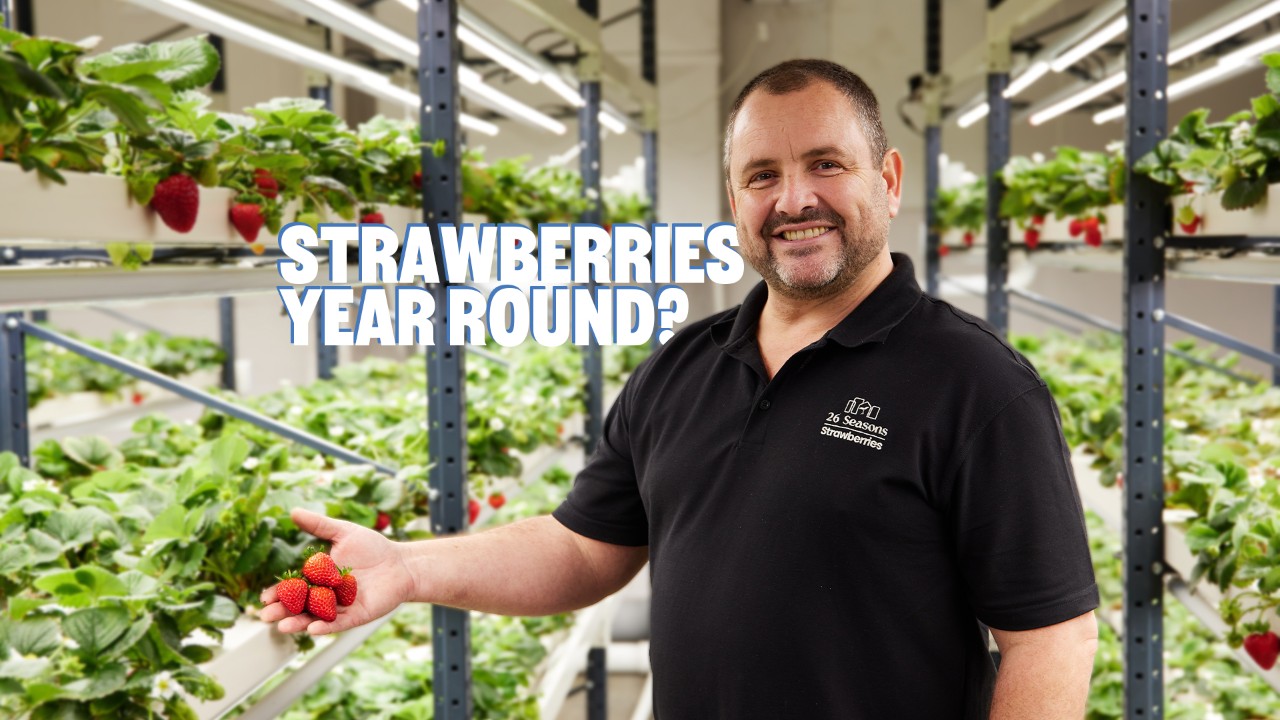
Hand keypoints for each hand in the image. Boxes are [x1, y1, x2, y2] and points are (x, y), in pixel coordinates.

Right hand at [259, 508, 416, 635]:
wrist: (401, 562)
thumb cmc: (373, 547)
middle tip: (266, 616)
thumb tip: (294, 512)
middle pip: (300, 606)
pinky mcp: (357, 615)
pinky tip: (314, 628)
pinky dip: (326, 626)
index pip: (295, 587)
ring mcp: (341, 607)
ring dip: (299, 623)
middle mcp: (327, 596)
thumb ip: (318, 525)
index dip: (279, 593)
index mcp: (320, 578)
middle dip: (283, 611)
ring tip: (284, 626)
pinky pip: (339, 623)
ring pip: (316, 618)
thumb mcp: (343, 532)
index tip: (263, 598)